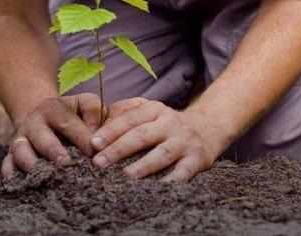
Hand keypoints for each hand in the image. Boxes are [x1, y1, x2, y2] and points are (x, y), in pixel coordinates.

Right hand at [1, 93, 103, 177]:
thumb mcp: (85, 104)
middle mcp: (33, 123)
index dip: (81, 137)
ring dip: (33, 165)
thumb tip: (95, 137)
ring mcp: (20, 140)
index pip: (67, 122)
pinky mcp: (11, 156)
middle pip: (41, 138)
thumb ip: (94, 111)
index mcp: (53, 109)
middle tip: (67, 164)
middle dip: (54, 152)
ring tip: (48, 178)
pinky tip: (27, 187)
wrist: (42, 117)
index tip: (94, 151)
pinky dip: (14, 177)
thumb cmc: (73, 113)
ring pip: (20, 152)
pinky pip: (7, 167)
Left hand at [90, 98, 226, 181]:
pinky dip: (171, 181)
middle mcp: (170, 123)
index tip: (93, 143)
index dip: (110, 131)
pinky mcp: (197, 159)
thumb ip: (126, 111)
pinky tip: (156, 190)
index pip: (130, 119)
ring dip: (143, 166)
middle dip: (119, 149)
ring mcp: (184, 141)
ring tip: (124, 177)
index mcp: (155, 110)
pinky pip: (183, 172)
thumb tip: (98, 121)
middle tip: (99, 163)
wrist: (207, 128)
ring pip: (162, 154)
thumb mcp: (150, 109)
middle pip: (142, 135)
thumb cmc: (167, 123)